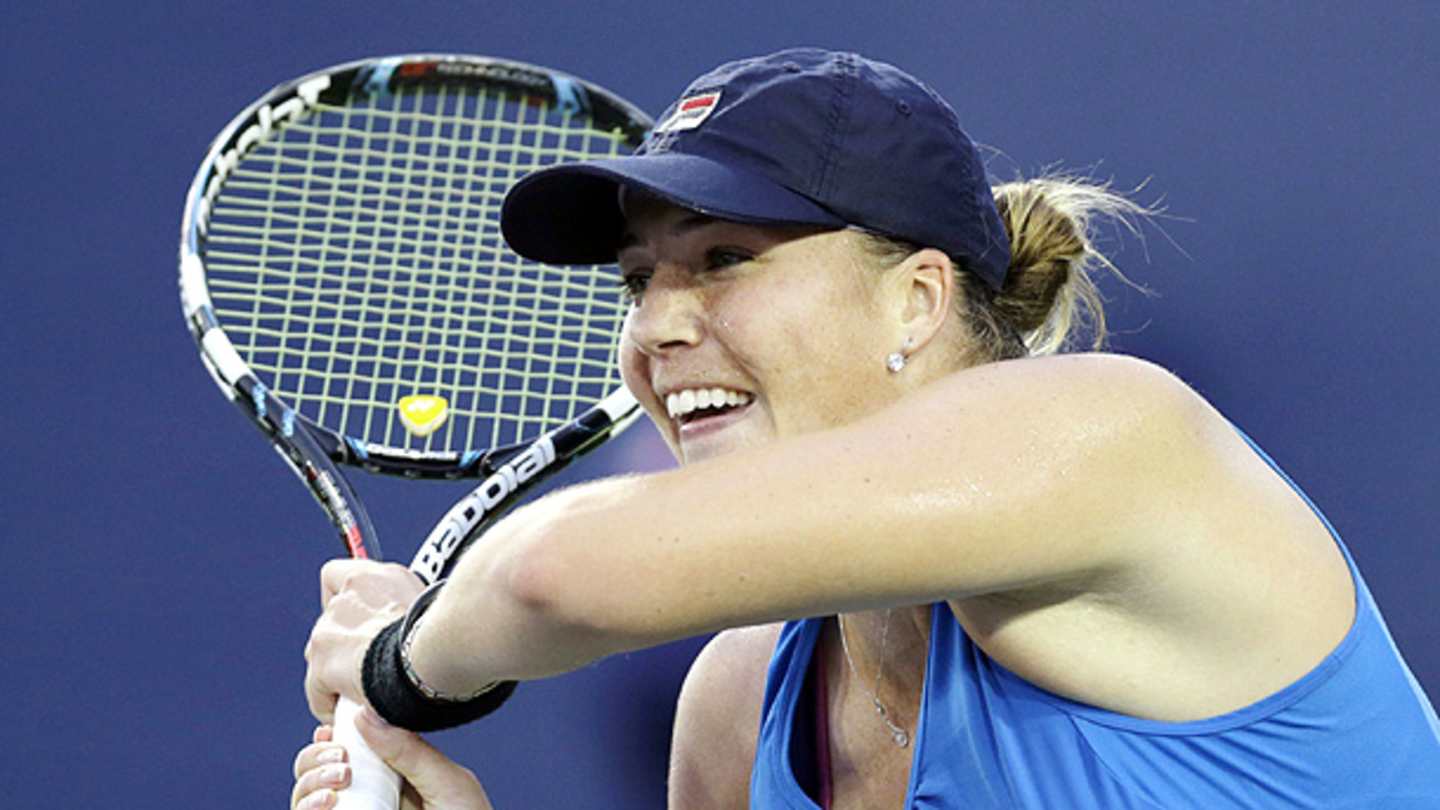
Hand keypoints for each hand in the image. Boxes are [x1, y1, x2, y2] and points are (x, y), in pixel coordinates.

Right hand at [291, 713, 493, 809]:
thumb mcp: (447, 784)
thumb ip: (410, 751)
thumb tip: (365, 714)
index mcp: (391, 776)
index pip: (346, 751)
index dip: (329, 739)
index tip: (328, 731)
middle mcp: (367, 798)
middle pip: (316, 772)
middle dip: (314, 760)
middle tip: (339, 760)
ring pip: (305, 798)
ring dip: (307, 784)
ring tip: (336, 782)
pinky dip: (307, 808)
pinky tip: (327, 803)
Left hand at [305, 559, 425, 721]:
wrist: (435, 651)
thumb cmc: (445, 635)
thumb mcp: (428, 607)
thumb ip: (407, 609)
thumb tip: (417, 626)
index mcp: (375, 578)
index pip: (336, 575)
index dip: (343, 600)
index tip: (356, 619)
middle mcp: (348, 595)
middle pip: (329, 622)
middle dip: (345, 642)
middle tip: (368, 662)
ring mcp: (331, 627)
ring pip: (321, 656)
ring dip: (337, 671)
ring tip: (364, 687)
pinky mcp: (323, 661)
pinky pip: (318, 692)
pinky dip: (331, 703)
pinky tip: (354, 711)